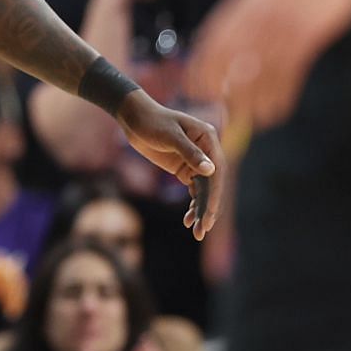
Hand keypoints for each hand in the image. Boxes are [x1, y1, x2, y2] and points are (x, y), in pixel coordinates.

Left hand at [115, 90, 222, 239]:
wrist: (134, 118)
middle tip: (201, 231)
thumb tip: (211, 170)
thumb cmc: (152, 121)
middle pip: (212, 185)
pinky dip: (192, 205)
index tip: (209, 216)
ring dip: (201, 211)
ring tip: (196, 232)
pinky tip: (187, 220)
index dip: (214, 196)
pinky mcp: (184, 168)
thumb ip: (190, 153)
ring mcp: (195, 161)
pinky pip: (193, 190)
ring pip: (203, 190)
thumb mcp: (170, 136)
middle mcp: (206, 151)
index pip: (217, 172)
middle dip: (208, 209)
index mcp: (208, 139)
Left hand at [191, 0, 350, 129]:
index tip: (196, 87)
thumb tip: (227, 31)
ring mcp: (282, 26)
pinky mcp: (307, 37)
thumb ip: (246, 6)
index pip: (212, 38)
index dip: (201, 67)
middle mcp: (258, 15)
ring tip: (250, 118)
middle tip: (221, 110)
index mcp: (246, 0)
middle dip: (219, 88)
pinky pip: (288, 75)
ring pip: (258, 74)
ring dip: (251, 101)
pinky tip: (277, 110)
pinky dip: (280, 97)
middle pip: (228, 60)